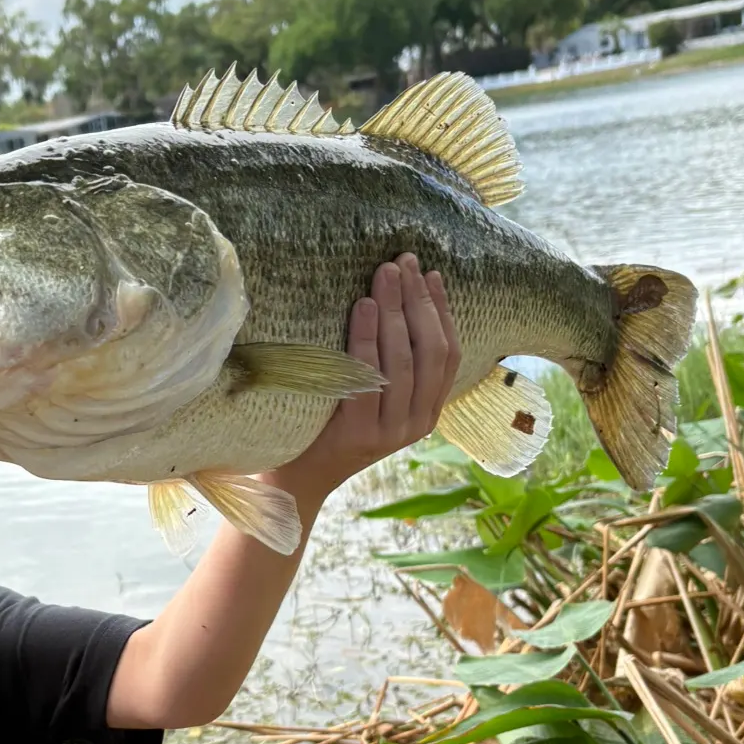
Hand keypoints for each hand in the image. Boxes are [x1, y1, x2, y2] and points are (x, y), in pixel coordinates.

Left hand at [266, 253, 459, 507]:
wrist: (296, 480)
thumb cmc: (327, 426)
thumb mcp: (370, 397)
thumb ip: (389, 363)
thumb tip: (392, 298)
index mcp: (427, 412)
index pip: (447, 353)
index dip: (441, 310)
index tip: (429, 273)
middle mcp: (417, 422)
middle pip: (429, 351)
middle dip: (418, 301)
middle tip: (401, 263)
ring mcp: (391, 431)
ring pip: (403, 361)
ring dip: (395, 311)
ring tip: (383, 277)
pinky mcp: (360, 434)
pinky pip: (369, 378)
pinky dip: (366, 337)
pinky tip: (362, 307)